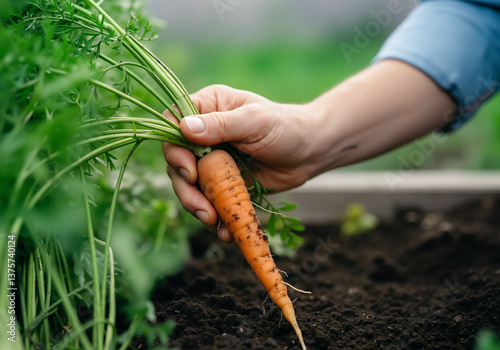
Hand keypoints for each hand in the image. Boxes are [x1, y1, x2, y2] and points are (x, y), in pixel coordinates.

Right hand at [163, 84, 313, 241]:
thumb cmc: (286, 127)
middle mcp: (204, 134)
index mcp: (207, 107)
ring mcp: (211, 160)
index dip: (173, 148)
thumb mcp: (255, 121)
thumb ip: (221, 125)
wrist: (310, 153)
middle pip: (176, 162)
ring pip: (188, 186)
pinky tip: (225, 231)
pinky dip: (215, 218)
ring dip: (197, 206)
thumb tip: (184, 128)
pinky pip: (208, 201)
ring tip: (213, 222)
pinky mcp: (221, 183)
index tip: (190, 169)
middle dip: (186, 188)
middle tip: (202, 207)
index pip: (172, 123)